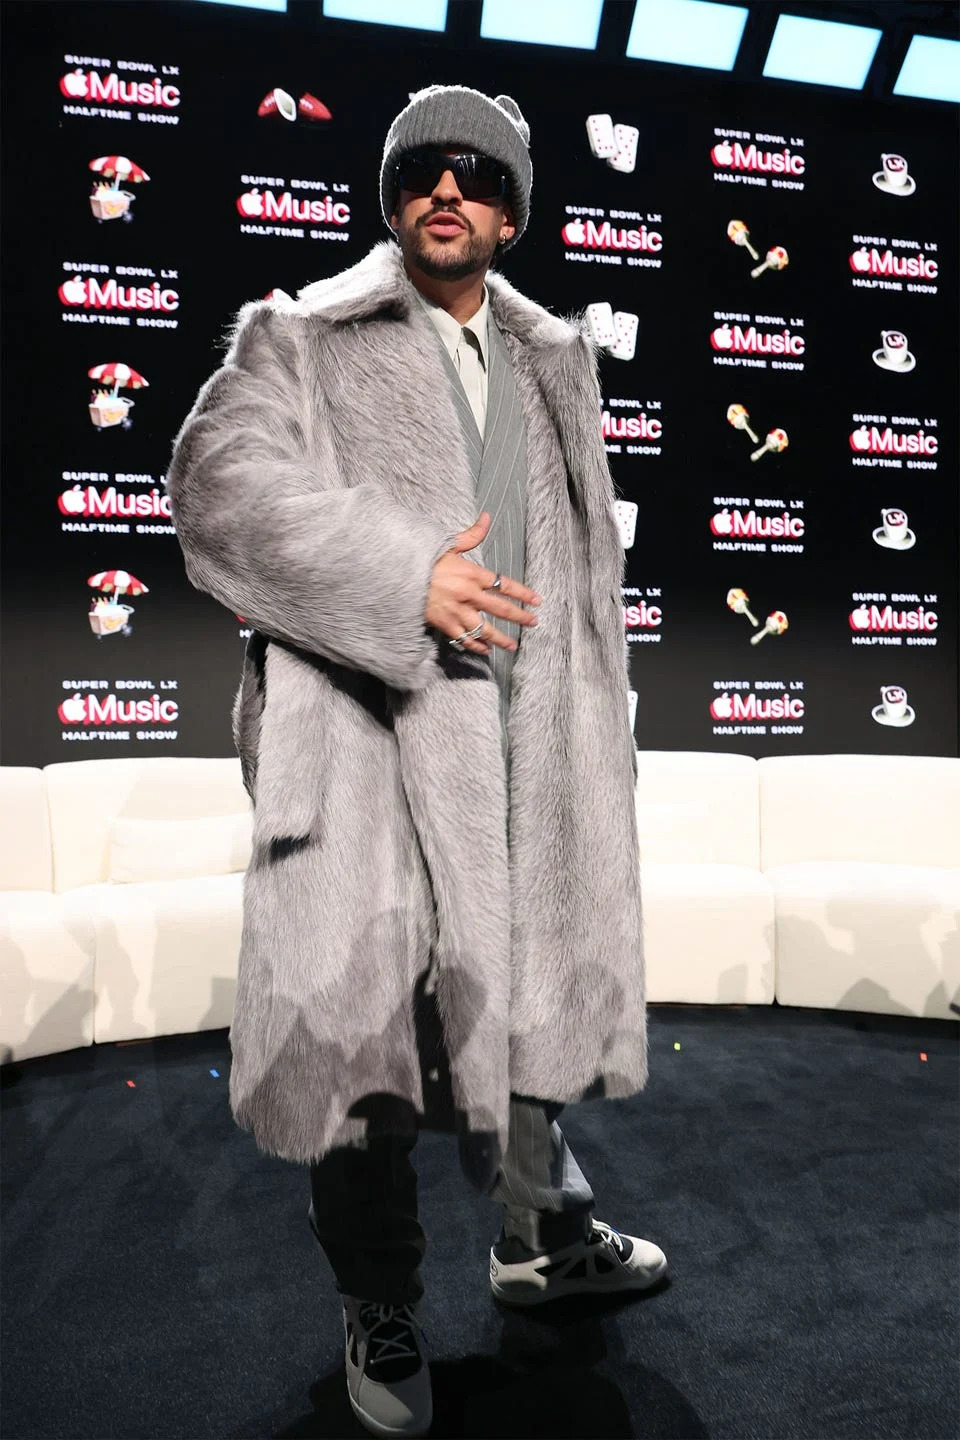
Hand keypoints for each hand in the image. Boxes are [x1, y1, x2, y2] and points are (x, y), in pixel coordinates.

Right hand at [425, 512, 541, 653]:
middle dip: (520, 617)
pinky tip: (485, 649)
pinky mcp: (444, 624)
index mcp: (473, 574)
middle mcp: (469, 595)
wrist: (399, 575)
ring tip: (512, 645)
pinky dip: (476, 646)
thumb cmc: (424, 558)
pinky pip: (465, 639)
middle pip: (501, 609)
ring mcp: (457, 612)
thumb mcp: (450, 544)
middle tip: (533, 623)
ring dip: (501, 639)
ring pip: (485, 630)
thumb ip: (472, 535)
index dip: (523, 593)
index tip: (536, 600)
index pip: (505, 585)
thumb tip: (487, 517)